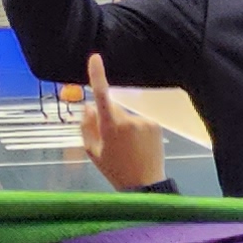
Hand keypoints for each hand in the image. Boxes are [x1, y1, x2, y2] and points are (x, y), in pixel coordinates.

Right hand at [76, 55, 163, 189]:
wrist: (144, 184)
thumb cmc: (114, 170)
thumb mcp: (92, 151)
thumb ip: (86, 126)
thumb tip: (89, 106)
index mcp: (110, 126)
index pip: (102, 95)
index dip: (97, 75)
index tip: (95, 58)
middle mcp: (129, 119)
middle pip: (113, 108)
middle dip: (109, 117)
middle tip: (110, 140)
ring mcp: (144, 121)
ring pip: (127, 115)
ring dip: (124, 125)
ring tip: (127, 147)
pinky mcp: (155, 125)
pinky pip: (140, 120)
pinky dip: (136, 129)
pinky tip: (138, 146)